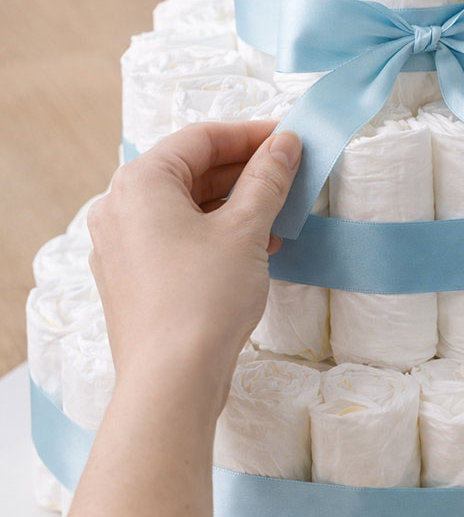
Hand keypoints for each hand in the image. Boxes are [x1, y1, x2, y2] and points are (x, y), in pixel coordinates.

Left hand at [88, 122, 301, 407]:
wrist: (171, 381)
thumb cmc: (204, 300)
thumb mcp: (246, 230)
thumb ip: (267, 179)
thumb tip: (284, 145)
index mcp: (140, 182)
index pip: (201, 138)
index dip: (251, 135)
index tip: (290, 139)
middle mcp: (119, 207)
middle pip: (189, 171)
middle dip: (244, 172)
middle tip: (290, 176)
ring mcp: (120, 246)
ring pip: (183, 207)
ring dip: (232, 206)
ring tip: (278, 218)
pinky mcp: (130, 280)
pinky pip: (173, 239)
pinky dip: (212, 234)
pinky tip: (252, 250)